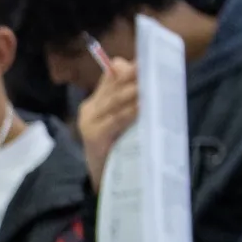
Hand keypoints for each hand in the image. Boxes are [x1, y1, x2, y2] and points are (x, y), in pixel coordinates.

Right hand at [77, 55, 139, 191]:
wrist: (106, 182)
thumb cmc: (118, 150)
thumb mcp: (124, 122)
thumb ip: (129, 101)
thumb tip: (135, 72)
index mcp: (94, 103)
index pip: (111, 78)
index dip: (129, 68)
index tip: (148, 59)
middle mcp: (88, 110)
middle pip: (113, 87)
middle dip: (134, 76)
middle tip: (152, 67)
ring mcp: (89, 123)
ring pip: (115, 102)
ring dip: (134, 91)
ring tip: (150, 83)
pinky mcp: (94, 137)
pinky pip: (115, 120)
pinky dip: (130, 112)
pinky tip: (142, 105)